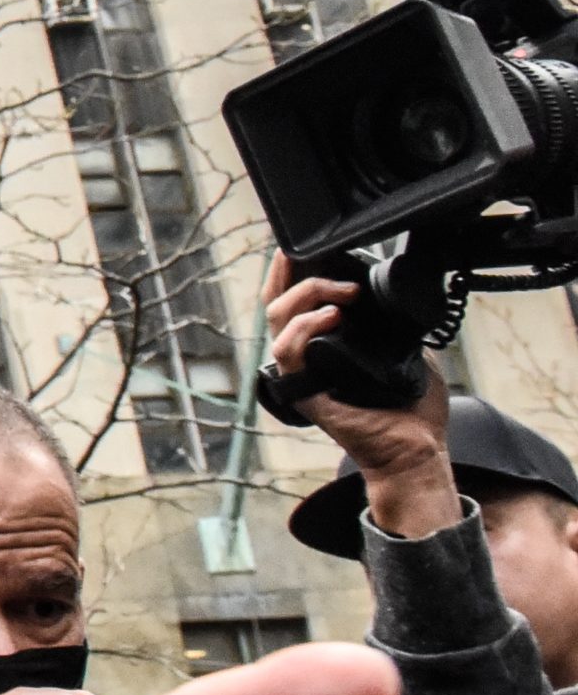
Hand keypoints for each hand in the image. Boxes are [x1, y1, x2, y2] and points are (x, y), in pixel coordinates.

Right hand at [262, 254, 460, 536]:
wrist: (417, 449)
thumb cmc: (412, 408)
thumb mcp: (407, 348)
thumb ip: (391, 322)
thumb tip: (392, 289)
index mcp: (323, 345)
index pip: (295, 300)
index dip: (293, 271)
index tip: (308, 246)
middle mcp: (304, 357)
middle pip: (276, 301)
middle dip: (291, 270)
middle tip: (318, 253)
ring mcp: (300, 373)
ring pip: (277, 318)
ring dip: (309, 294)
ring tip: (347, 292)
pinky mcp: (303, 391)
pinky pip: (287, 350)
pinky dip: (307, 327)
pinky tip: (334, 315)